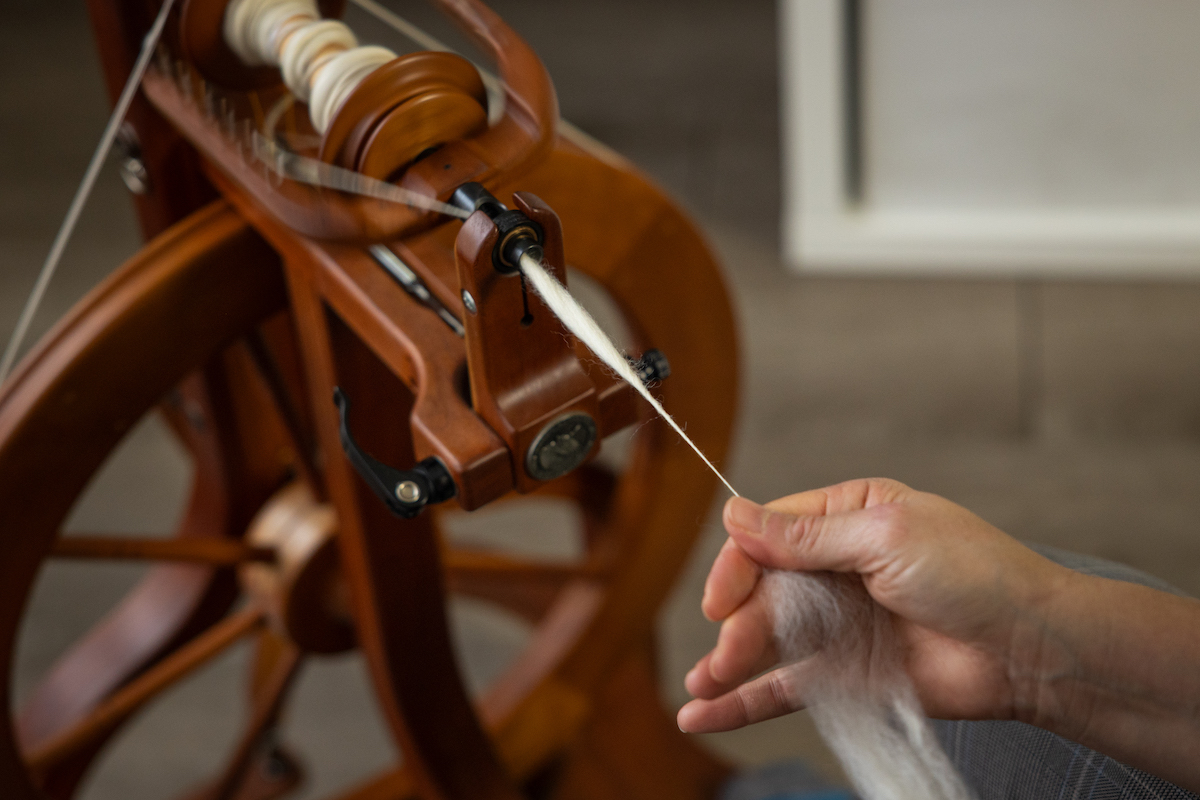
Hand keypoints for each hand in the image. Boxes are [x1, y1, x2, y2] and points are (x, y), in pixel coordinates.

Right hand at [677, 478, 1072, 733]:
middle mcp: (837, 567)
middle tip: (727, 653)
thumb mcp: (885, 536)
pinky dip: (746, 701)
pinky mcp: (847, 676)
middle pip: (763, 591)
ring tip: (700, 688)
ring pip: (767, 641)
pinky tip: (707, 710)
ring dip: (729, 662)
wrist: (1031, 650)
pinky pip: (786, 687)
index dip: (739, 564)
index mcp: (848, 516)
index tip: (723, 597)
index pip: (770, 533)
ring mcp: (841, 624)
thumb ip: (805, 535)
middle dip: (738, 623)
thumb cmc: (977, 575)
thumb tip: (736, 514)